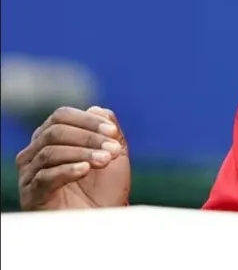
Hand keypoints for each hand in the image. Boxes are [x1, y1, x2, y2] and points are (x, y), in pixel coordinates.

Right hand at [16, 106, 130, 210]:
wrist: (102, 219)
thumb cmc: (105, 187)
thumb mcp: (115, 154)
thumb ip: (109, 130)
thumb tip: (98, 109)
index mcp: (52, 137)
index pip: (61, 116)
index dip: (88, 121)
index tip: (112, 132)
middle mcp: (35, 152)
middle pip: (55, 132)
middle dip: (89, 138)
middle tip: (113, 150)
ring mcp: (30, 174)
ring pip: (50, 152)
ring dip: (83, 154)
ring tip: (105, 160)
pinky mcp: (31, 195)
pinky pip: (45, 177)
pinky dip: (68, 170)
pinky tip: (85, 170)